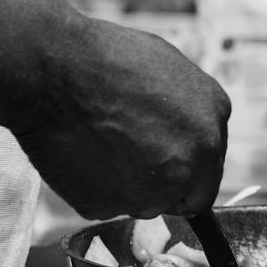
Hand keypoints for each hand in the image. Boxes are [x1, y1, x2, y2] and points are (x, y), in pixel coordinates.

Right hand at [11, 16, 229, 218]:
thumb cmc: (109, 59)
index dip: (184, 172)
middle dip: (158, 186)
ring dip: (125, 188)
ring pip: (141, 205)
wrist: (55, 69)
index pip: (207, 177)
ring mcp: (150, 192)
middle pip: (179, 198)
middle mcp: (191, 166)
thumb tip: (187, 133)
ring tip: (98, 146)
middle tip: (126, 160)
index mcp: (210, 131)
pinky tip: (79, 155)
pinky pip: (102, 206)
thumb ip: (191, 114)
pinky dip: (91, 189)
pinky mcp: (108, 206)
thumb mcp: (175, 72)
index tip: (162, 165)